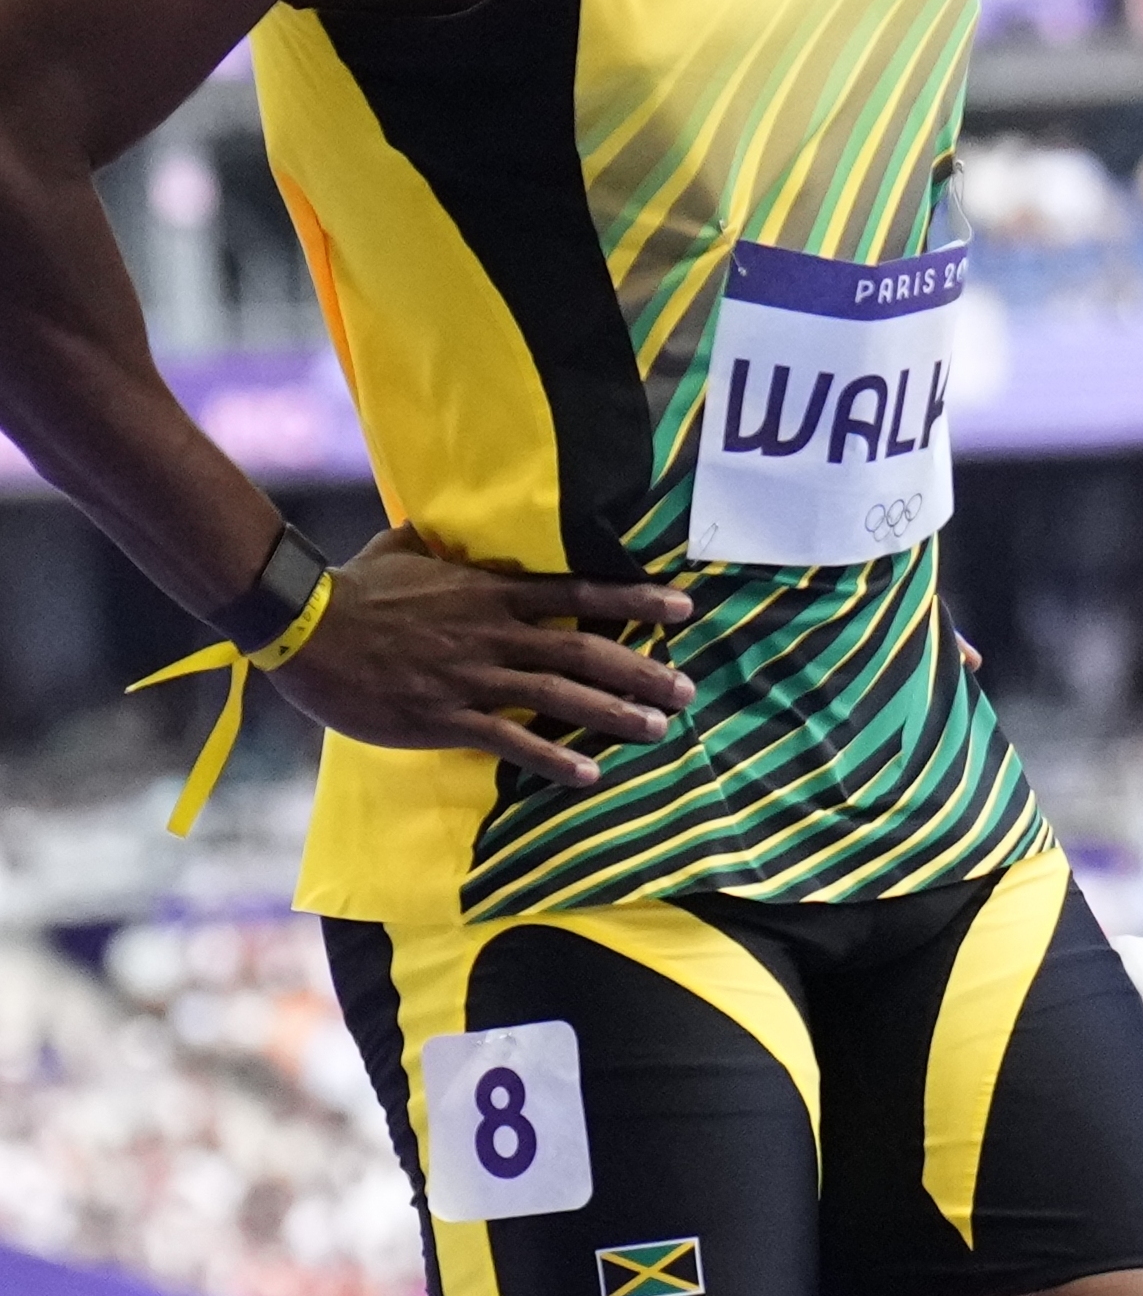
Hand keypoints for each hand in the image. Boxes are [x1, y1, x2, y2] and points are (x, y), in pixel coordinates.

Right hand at [270, 527, 694, 788]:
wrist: (302, 626)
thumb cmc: (352, 588)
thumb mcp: (403, 548)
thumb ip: (438, 541)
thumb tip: (445, 520)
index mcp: (491, 593)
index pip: (580, 594)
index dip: (635, 601)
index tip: (681, 608)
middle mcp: (494, 634)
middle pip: (585, 652)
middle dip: (642, 671)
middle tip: (687, 689)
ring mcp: (472, 677)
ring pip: (560, 697)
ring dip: (614, 715)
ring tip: (659, 729)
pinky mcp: (444, 717)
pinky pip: (511, 741)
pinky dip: (553, 759)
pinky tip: (589, 775)